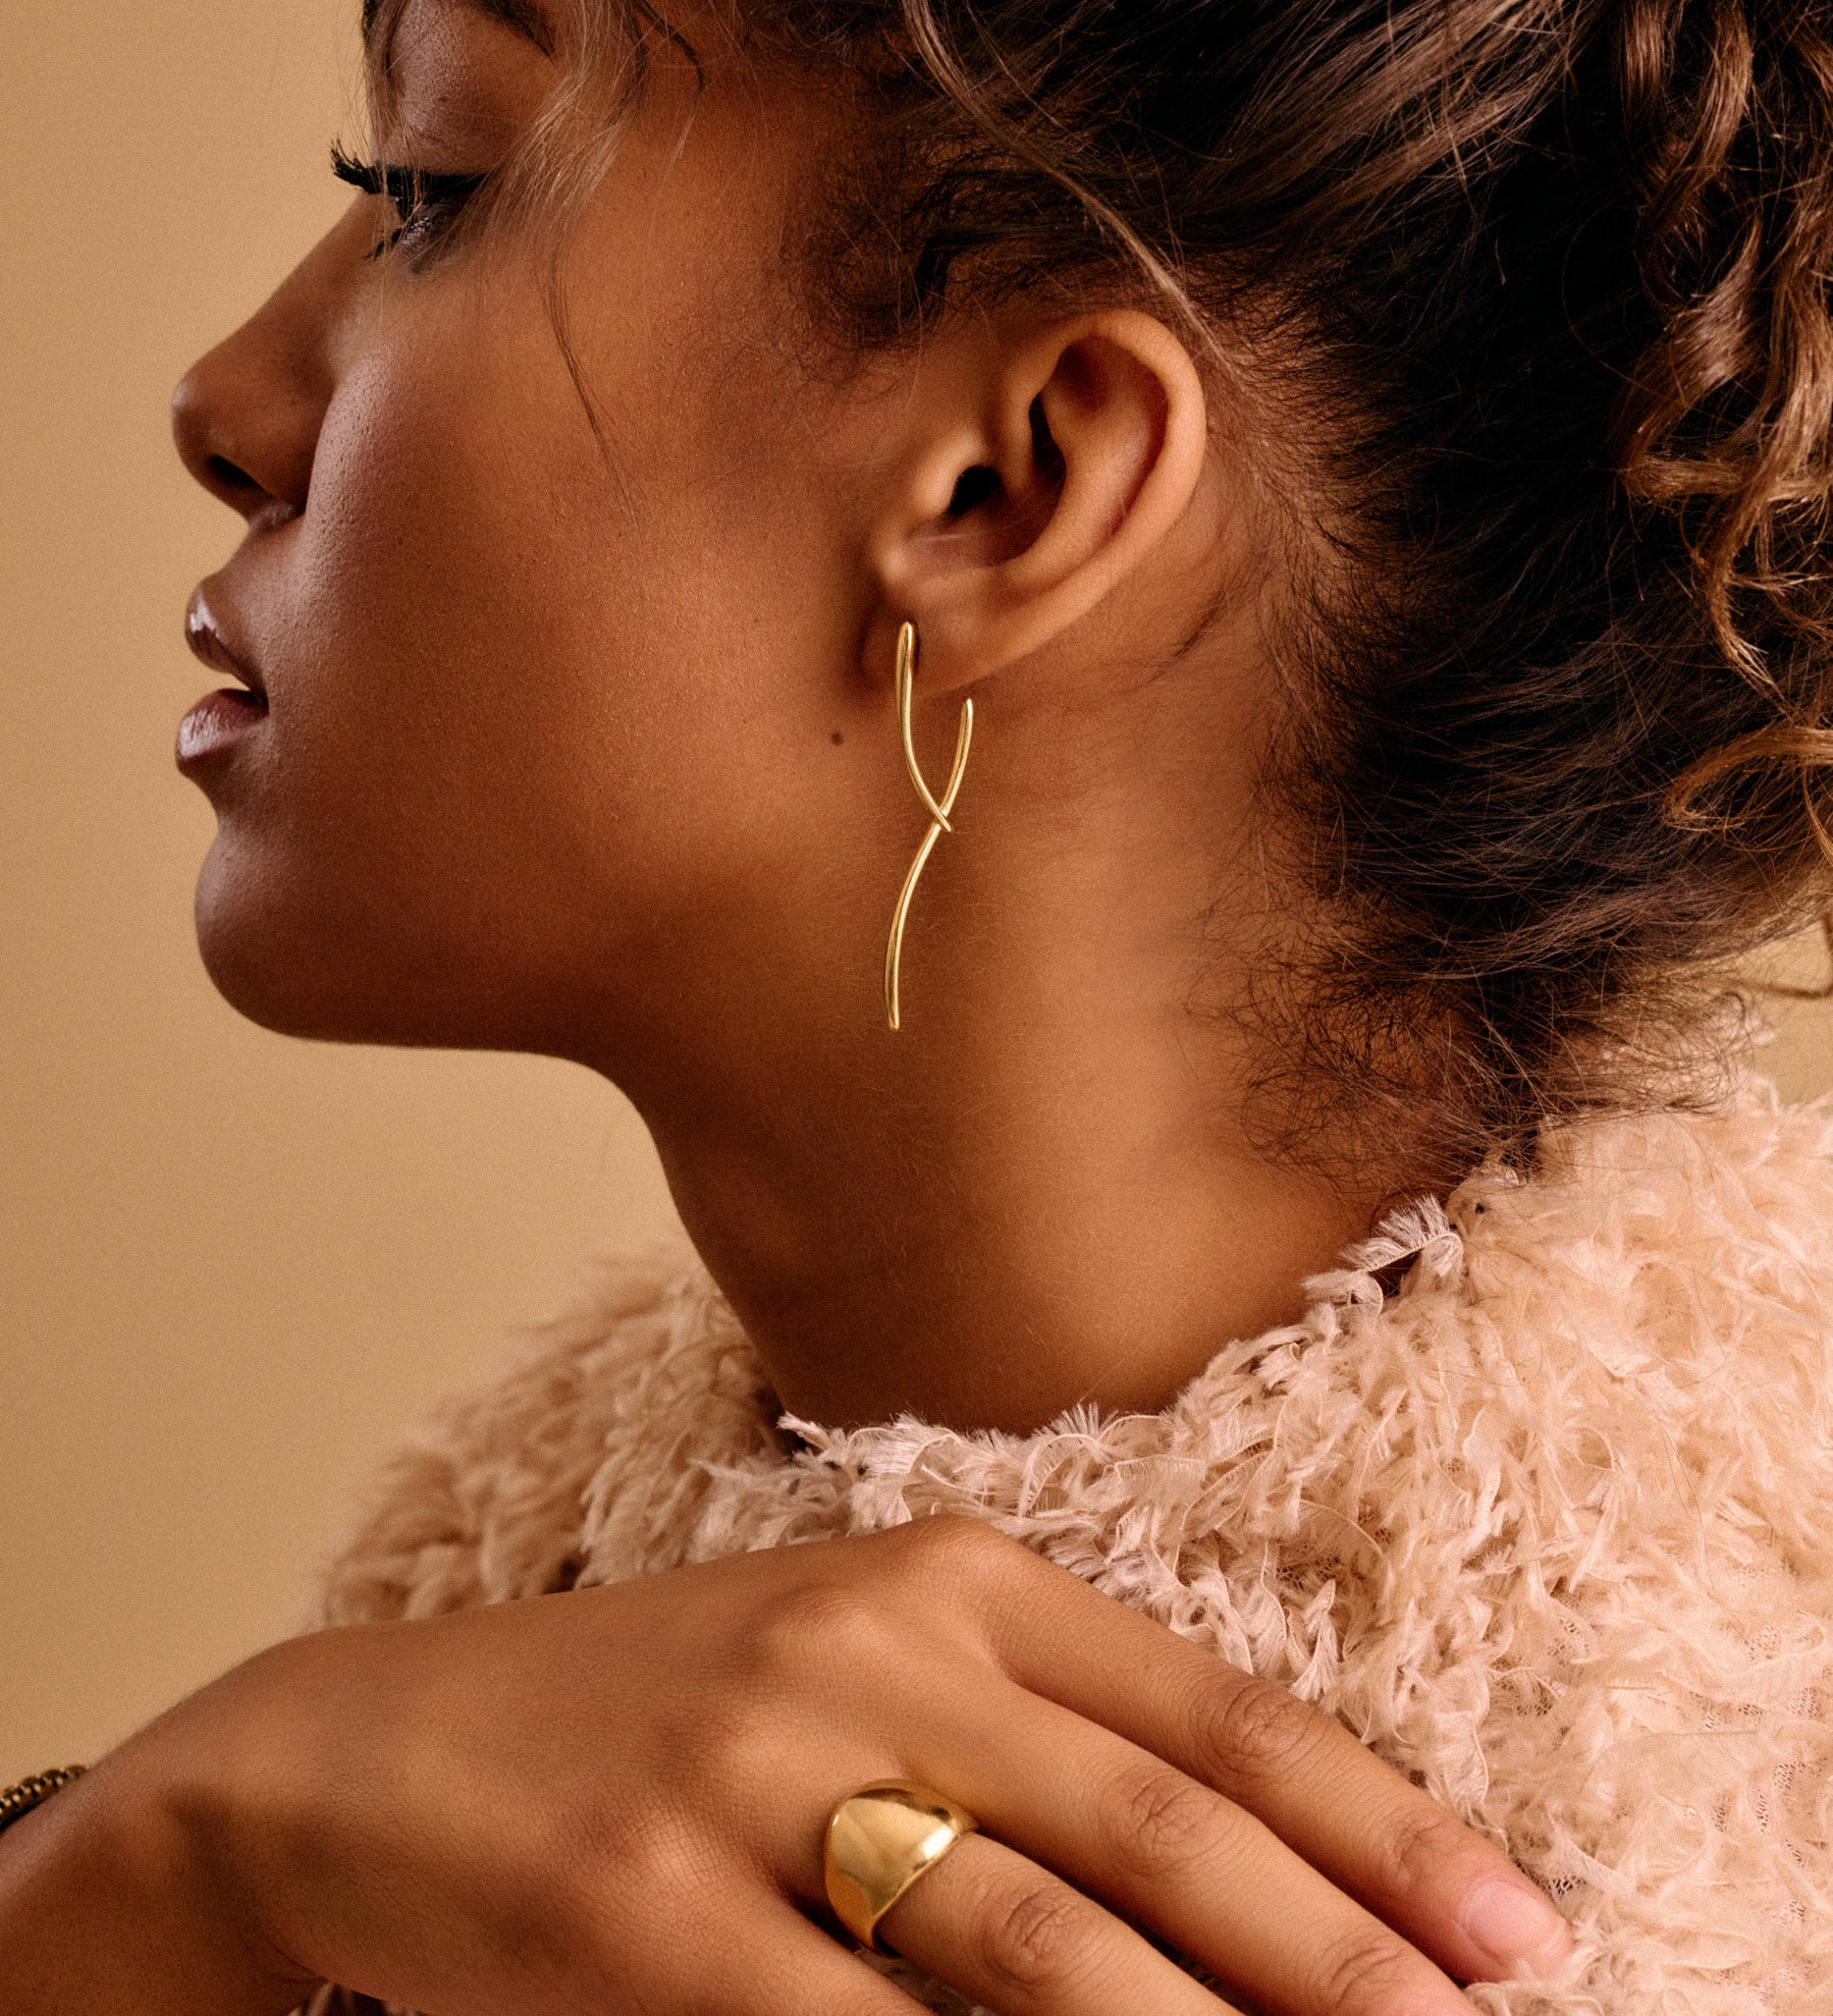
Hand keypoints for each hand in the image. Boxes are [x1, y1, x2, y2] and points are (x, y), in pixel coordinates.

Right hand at [0, 1517, 1566, 2013]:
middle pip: (1145, 1826)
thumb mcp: (857, 1673)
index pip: (1202, 1707)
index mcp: (943, 1579)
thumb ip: (1032, 1747)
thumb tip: (1235, 1894)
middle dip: (1334, 1954)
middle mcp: (865, 1651)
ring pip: (1030, 1942)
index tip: (1510, 1935)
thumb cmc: (669, 1717)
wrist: (386, 1749)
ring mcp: (748, 1775)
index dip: (1369, 1824)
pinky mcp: (643, 1910)